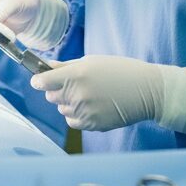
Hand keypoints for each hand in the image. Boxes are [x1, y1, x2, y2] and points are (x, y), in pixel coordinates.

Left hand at [31, 56, 164, 131]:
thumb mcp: (91, 61)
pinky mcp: (94, 124)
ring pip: (61, 108)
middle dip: (55, 90)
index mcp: (76, 74)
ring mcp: (86, 111)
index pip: (43, 81)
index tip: (38, 79)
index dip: (38, 80)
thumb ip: (66, 66)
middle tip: (70, 85)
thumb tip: (46, 66)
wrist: (147, 91)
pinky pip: (72, 121)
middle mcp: (78, 94)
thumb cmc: (119, 70)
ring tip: (85, 95)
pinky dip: (75, 115)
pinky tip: (88, 107)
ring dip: (67, 103)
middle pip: (50, 96)